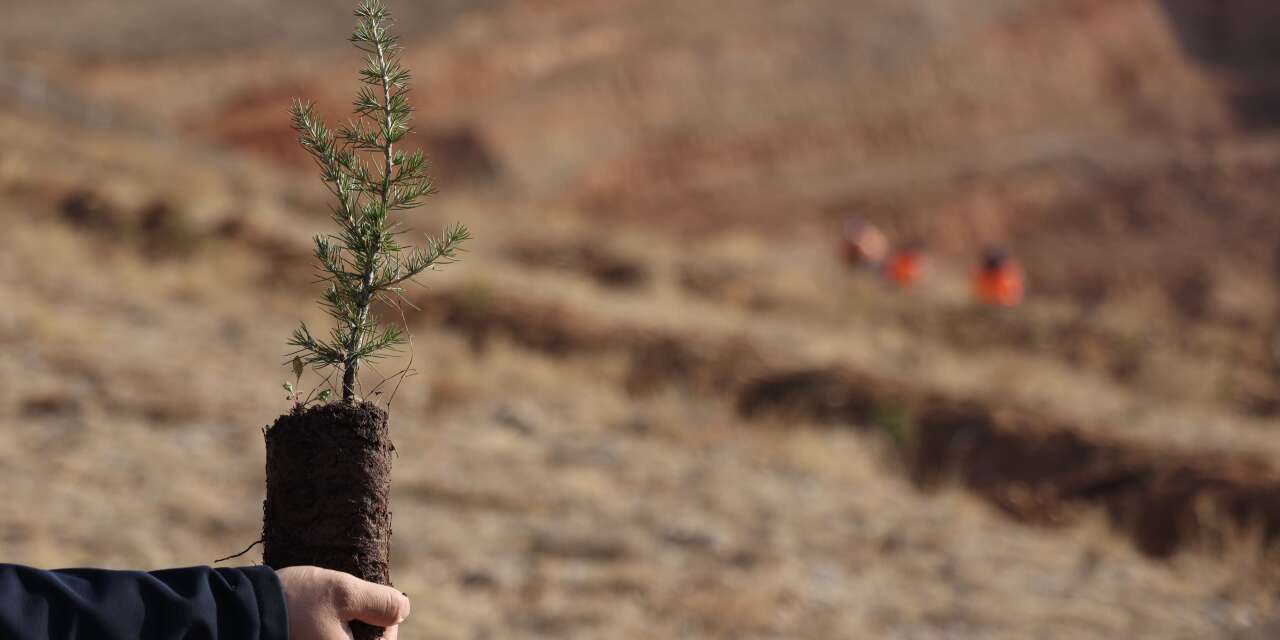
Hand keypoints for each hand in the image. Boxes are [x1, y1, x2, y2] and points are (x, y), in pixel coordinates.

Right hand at [276, 566, 409, 639]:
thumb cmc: (294, 603)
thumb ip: (380, 602)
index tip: (371, 602)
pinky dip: (328, 631)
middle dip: (362, 626)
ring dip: (343, 628)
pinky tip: (316, 619)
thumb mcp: (344, 593)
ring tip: (328, 610)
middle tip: (349, 604)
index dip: (386, 623)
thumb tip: (404, 610)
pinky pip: (326, 639)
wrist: (243, 612)